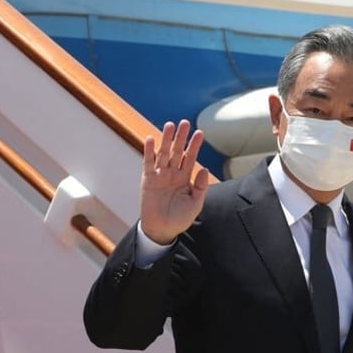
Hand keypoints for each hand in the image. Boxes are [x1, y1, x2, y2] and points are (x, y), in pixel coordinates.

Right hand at [139, 120, 209, 244]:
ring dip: (166, 139)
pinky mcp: (148, 180)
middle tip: (185, 122)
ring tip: (170, 125)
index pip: (190, 158)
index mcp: (185, 178)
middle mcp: (172, 173)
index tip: (200, 133)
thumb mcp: (195, 203)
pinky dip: (149, 151)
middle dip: (181, 137)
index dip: (194, 145)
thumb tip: (204, 168)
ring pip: (163, 153)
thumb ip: (200, 186)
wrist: (163, 230)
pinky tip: (151, 139)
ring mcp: (159, 175)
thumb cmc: (180, 218)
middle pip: (177, 151)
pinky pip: (148, 163)